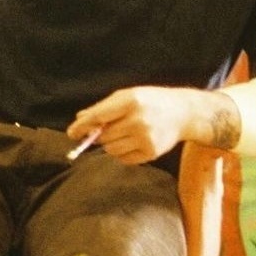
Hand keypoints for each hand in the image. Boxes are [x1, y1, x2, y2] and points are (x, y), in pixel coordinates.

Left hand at [68, 86, 195, 164]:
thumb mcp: (128, 96)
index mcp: (131, 101)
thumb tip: (80, 119)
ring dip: (111, 144)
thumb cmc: (151, 101)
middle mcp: (139, 120)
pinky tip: (134, 141)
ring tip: (125, 133)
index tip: (72, 133)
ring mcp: (146, 138)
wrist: (183, 112)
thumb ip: (104, 108)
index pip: (99, 116)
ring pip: (112, 150)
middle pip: (104, 136)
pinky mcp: (151, 153)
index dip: (82, 126)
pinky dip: (123, 153)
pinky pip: (124, 159)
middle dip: (100, 134)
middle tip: (109, 128)